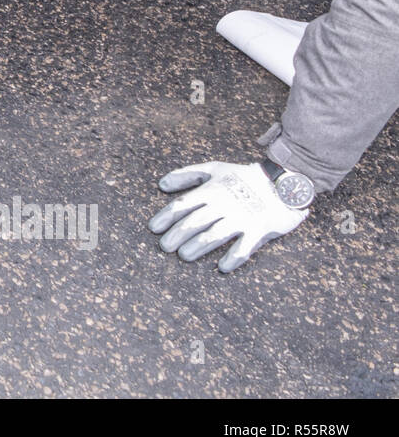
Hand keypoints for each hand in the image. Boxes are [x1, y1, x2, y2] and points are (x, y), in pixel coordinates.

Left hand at [147, 161, 309, 271]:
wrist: (282, 180)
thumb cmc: (243, 176)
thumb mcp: (214, 169)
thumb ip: (187, 174)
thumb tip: (162, 184)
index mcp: (211, 191)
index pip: (182, 205)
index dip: (166, 217)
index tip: (154, 228)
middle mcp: (223, 205)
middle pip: (194, 222)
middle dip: (177, 235)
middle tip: (165, 247)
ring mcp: (241, 218)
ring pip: (214, 235)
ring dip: (197, 247)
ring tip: (184, 256)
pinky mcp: (259, 229)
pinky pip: (244, 247)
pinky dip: (233, 258)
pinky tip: (222, 268)